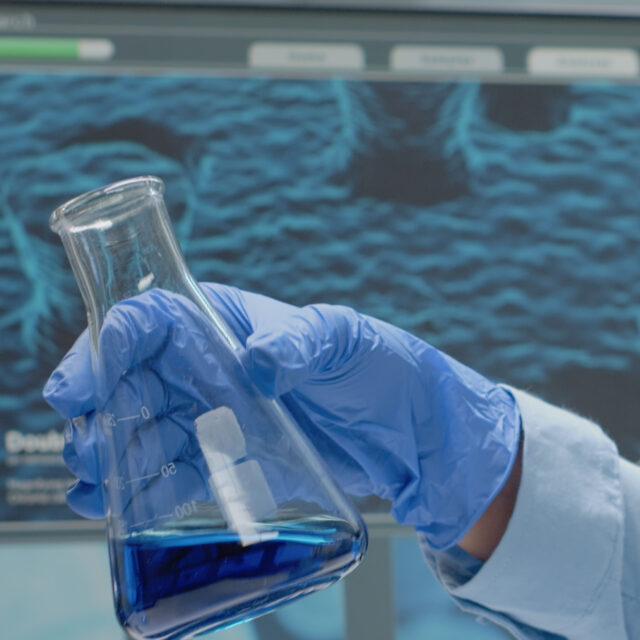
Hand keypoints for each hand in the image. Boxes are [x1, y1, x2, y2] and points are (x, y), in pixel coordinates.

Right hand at [44, 283, 519, 548]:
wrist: (405, 431)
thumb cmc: (376, 365)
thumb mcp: (343, 339)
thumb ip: (302, 341)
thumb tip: (260, 362)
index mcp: (224, 323)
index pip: (151, 322)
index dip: (109, 345)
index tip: (84, 381)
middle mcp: (209, 366)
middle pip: (132, 380)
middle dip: (99, 410)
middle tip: (89, 445)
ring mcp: (214, 414)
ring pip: (141, 429)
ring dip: (111, 455)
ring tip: (96, 485)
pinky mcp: (226, 457)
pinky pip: (170, 471)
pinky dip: (140, 489)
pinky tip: (117, 508)